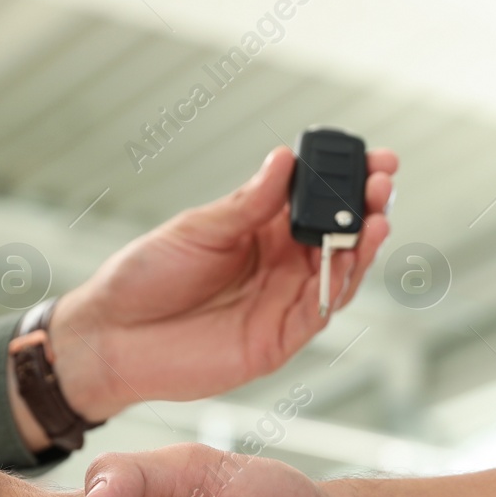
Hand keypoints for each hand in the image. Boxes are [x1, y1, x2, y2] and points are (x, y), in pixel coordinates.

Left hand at [44, 147, 398, 421]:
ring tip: (378, 214)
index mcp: (260, 229)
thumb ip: (247, 204)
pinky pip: (321, 311)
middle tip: (383, 181)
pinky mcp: (279, 339)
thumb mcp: (197, 228)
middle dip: (366, 206)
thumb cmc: (144, 277)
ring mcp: (283, 302)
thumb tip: (284, 161)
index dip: (346, 179)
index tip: (373, 158)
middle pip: (338, 234)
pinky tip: (353, 255)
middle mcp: (279, 265)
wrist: (112, 337)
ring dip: (364, 243)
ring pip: (340, 272)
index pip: (315, 200)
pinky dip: (343, 285)